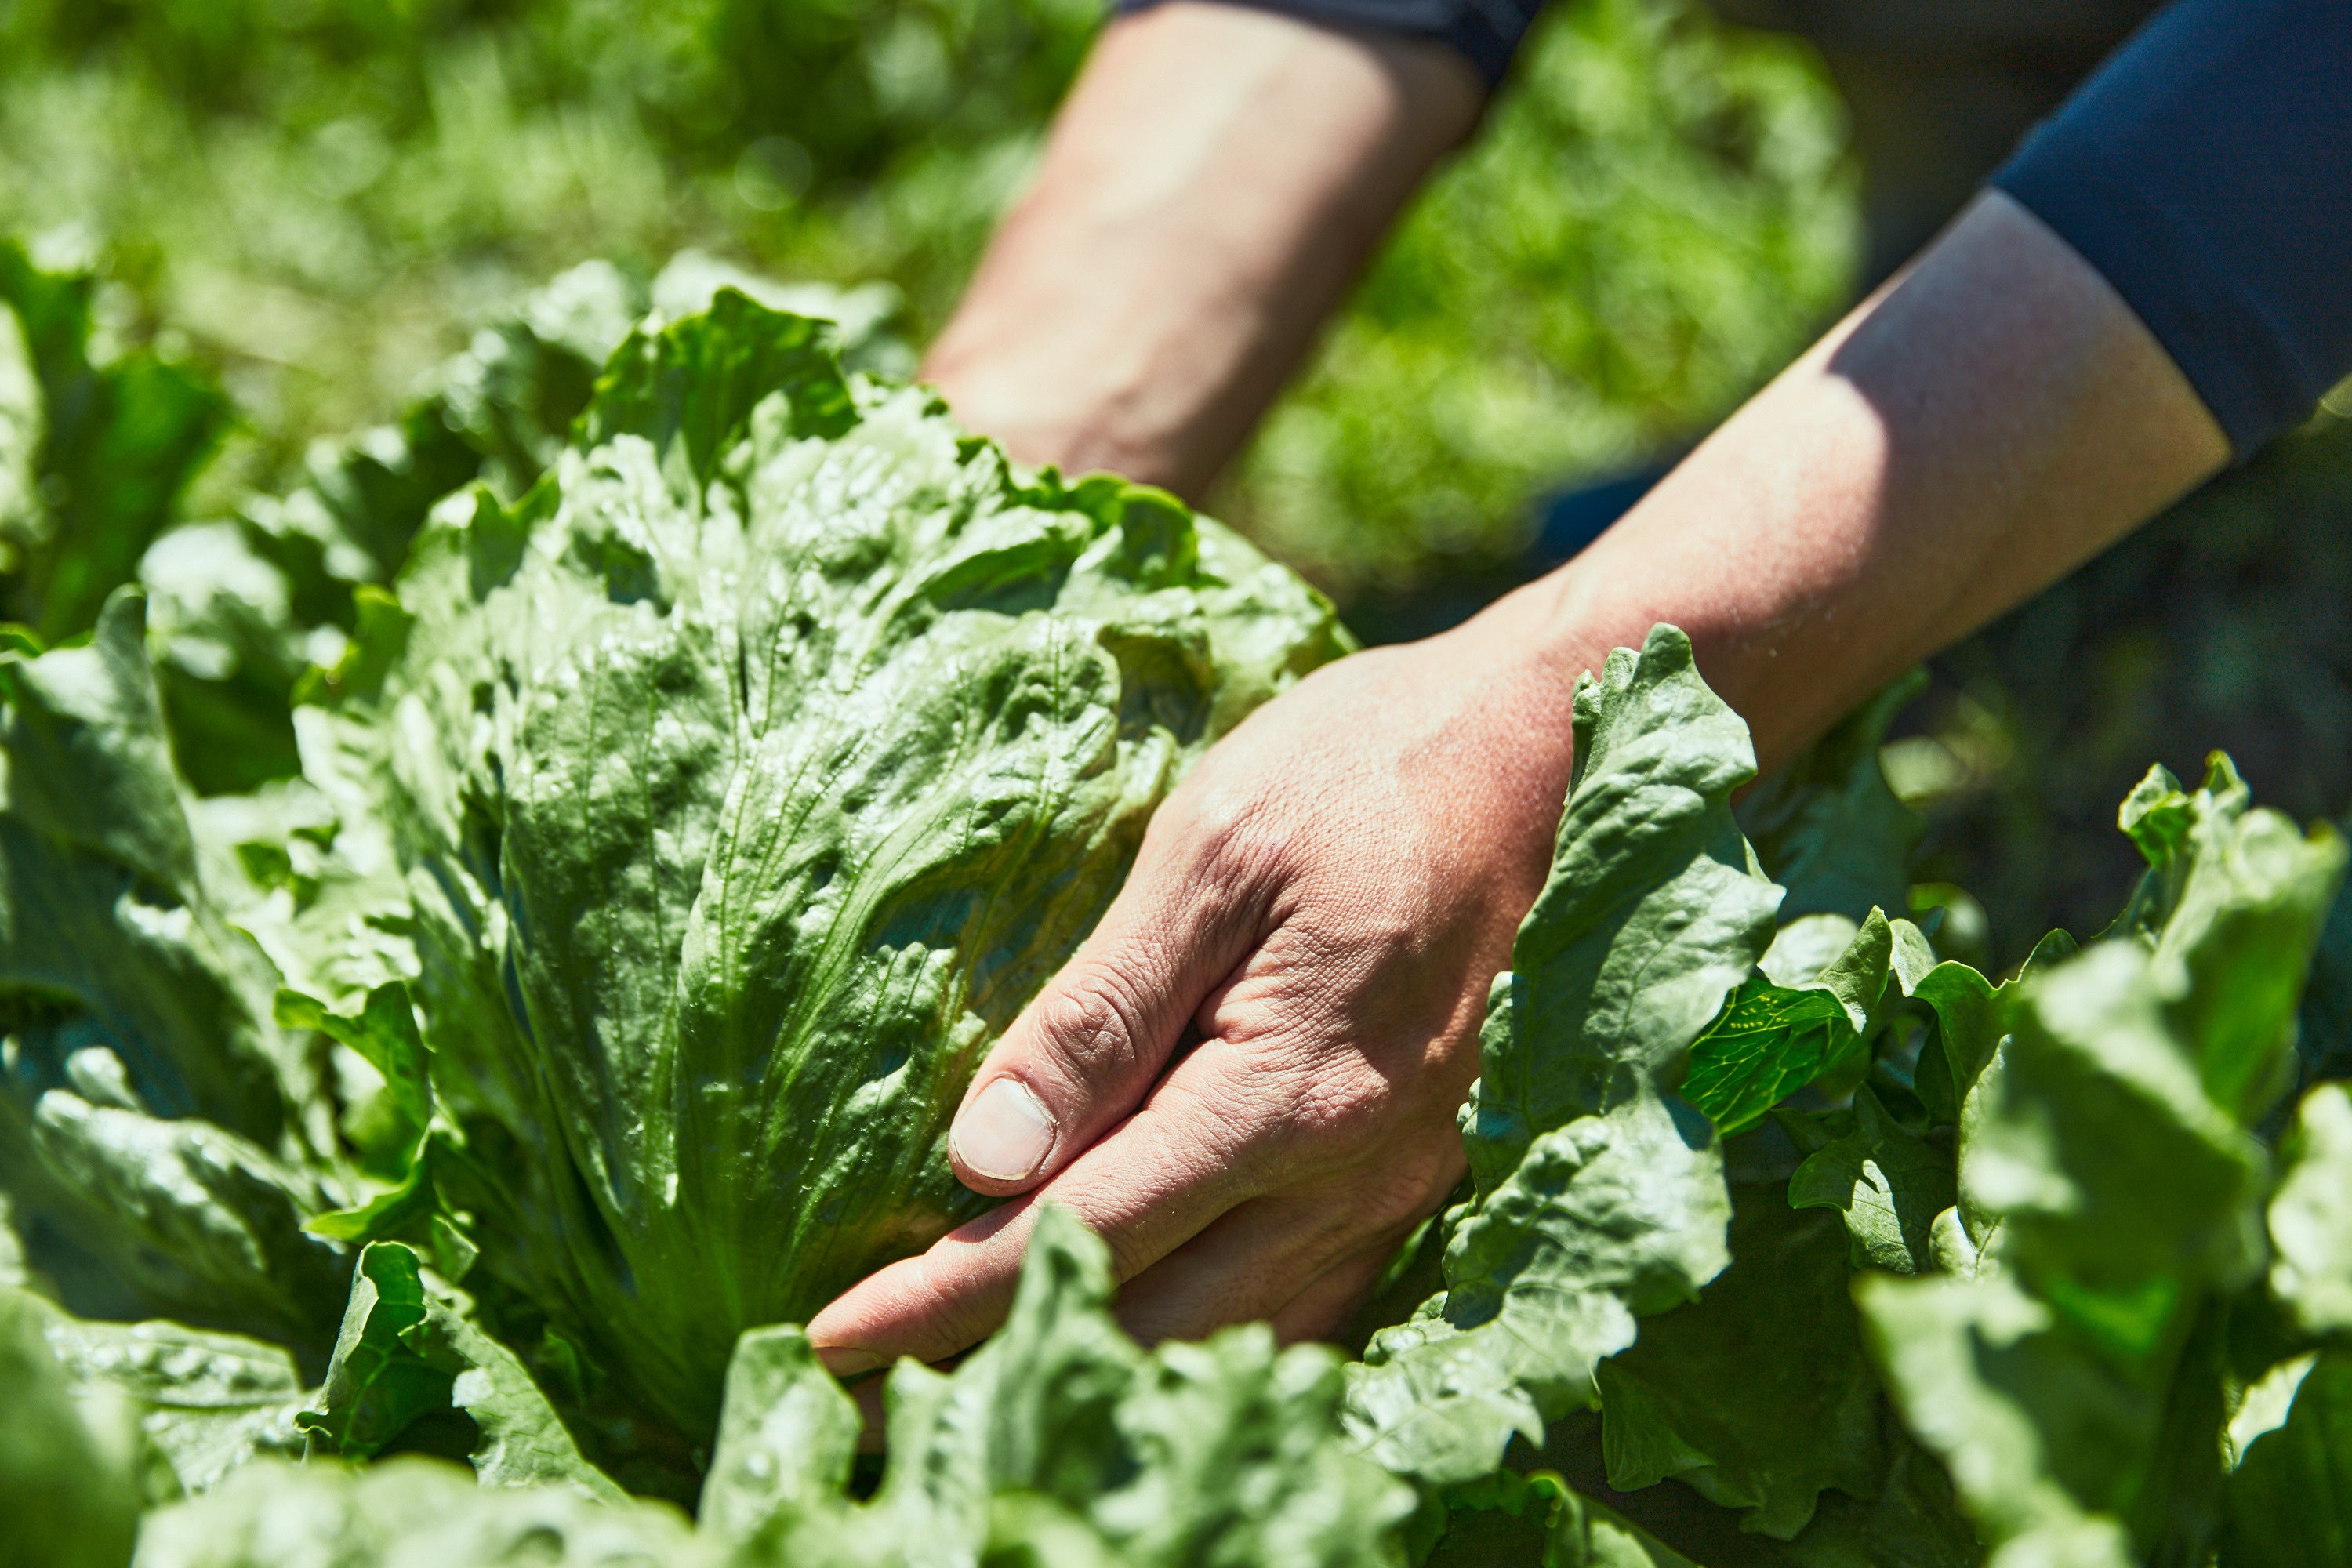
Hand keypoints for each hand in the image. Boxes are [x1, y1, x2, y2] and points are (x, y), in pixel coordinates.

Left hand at [805, 599, 1582, 1369]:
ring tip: (972, 1352)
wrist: (1521, 755)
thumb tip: (984, 1156)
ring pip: (1226, 1331)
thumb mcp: (1206, 855)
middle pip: (1154, 1316)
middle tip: (878, 1372)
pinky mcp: (1410, 1174)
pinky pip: (1296, 1300)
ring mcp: (1395, 1184)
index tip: (836, 1339)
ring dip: (1102, 1348)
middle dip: (1006, 1351)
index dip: (949, 1297)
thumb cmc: (1352, 776)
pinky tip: (1126, 1310)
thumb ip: (1099, 1014)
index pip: (1085, 1232)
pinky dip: (1197, 1323)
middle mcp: (1354, 1172)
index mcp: (1289, 1094)